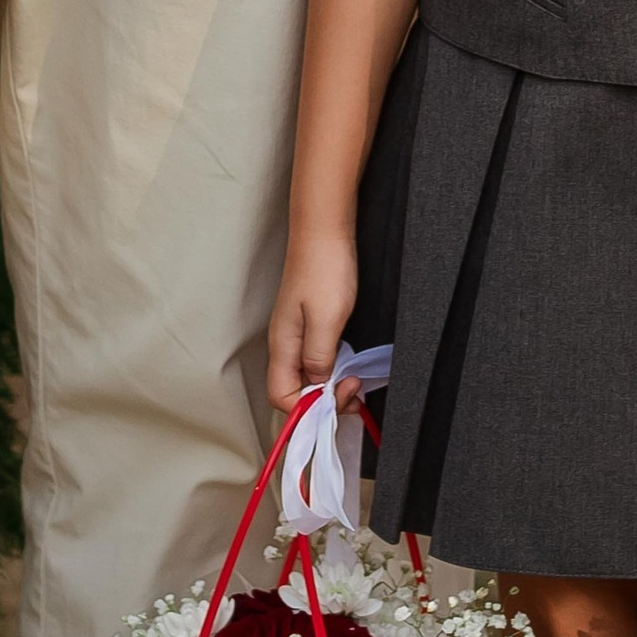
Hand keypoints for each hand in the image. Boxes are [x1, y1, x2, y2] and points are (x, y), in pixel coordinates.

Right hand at [267, 228, 359, 413]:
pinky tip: (349, 362)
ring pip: (307, 376)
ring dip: (330, 386)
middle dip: (324, 401)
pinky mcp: (310, 322)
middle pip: (294, 391)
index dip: (309, 409)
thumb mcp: (326, 319)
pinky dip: (333, 367)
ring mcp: (297, 333)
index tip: (340, 397)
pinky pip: (317, 358)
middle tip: (354, 390)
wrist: (325, 228)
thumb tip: (317, 388)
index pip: (282, 398)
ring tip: (354, 380)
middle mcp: (286, 343)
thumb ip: (318, 359)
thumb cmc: (324, 268)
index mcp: (283, 346)